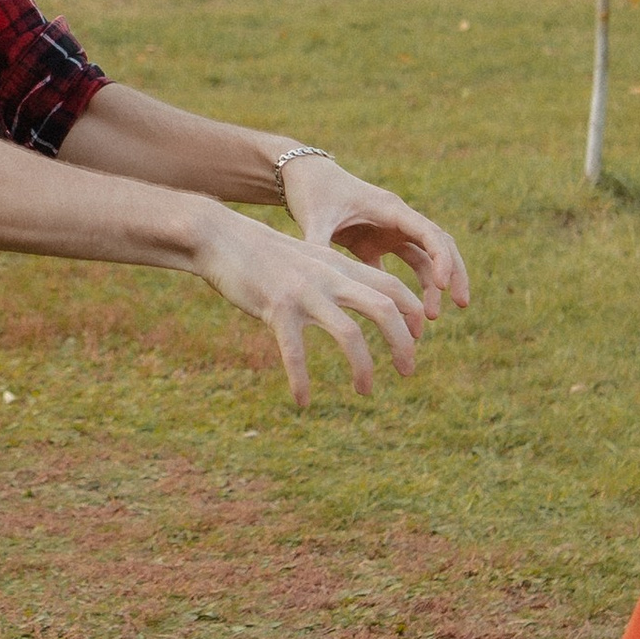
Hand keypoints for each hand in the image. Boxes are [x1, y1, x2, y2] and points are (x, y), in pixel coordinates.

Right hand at [194, 206, 431, 407]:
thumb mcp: (309, 259)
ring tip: (365, 391)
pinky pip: (295, 353)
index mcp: (340, 266)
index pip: (392, 287)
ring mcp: (304, 293)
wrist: (222, 237)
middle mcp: (330, 278)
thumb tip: (356, 299)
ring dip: (363, 367)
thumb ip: (334, 276)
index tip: (417, 339)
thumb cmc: (265, 254)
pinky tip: (303, 402)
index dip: (412, 314)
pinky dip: (301, 380)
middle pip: (384, 308)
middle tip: (408, 371)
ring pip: (349, 333)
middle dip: (403, 342)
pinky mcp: (276, 308)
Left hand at [279, 157, 471, 314]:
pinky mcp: (376, 244)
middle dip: (454, 273)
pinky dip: (406, 289)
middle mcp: (397, 220)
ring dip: (432, 286)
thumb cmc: (311, 191)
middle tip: (462, 304)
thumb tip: (315, 282)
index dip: (441, 258)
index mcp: (390, 209)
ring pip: (425, 259)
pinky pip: (401, 268)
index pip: (429, 232)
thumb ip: (318, 247)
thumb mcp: (313, 219)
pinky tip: (406, 317)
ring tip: (431, 318)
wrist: (301, 177)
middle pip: (440, 245)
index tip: (443, 286)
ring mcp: (389, 232)